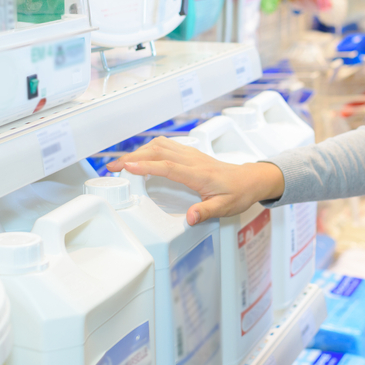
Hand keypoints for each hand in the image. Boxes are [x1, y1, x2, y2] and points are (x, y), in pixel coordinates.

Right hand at [106, 137, 285, 224]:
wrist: (251, 179)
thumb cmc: (238, 192)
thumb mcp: (225, 207)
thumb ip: (206, 212)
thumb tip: (190, 218)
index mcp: (199, 174)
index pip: (168, 166)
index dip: (147, 166)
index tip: (127, 167)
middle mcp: (193, 160)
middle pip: (159, 151)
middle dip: (133, 157)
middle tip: (112, 167)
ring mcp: (191, 154)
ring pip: (161, 146)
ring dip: (139, 151)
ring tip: (121, 163)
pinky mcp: (190, 154)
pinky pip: (166, 146)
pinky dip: (149, 149)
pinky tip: (141, 156)